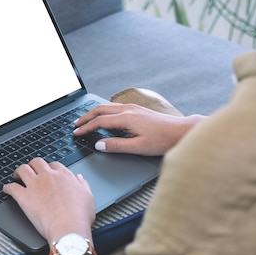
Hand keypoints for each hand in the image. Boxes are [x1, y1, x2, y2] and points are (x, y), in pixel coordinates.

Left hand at [3, 158, 94, 242]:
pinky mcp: (24, 197)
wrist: (69, 229)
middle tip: (31, 171)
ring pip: (22, 169)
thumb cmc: (80, 216)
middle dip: (33, 165)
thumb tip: (78, 178)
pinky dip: (7, 188)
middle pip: (37, 162)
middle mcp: (48, 176)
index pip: (54, 165)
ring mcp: (35, 185)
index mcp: (64, 175)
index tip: (48, 173)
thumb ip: (83, 185)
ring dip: (18, 171)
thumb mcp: (88, 197)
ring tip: (16, 176)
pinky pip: (12, 187)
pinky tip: (6, 190)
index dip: (49, 168)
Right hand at [73, 103, 205, 155]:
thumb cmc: (163, 140)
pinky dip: (104, 111)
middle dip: (86, 117)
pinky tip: (104, 116)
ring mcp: (133, 107)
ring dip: (94, 113)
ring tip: (85, 119)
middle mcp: (128, 109)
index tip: (76, 133)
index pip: (99, 122)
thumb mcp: (138, 147)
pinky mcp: (138, 109)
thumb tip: (99, 145)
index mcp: (126, 118)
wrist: (180, 131)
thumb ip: (117, 145)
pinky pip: (115, 107)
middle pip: (100, 110)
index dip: (86, 128)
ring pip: (107, 107)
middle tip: (75, 124)